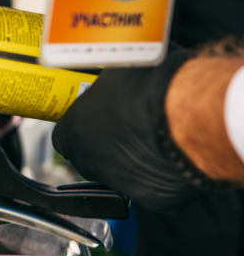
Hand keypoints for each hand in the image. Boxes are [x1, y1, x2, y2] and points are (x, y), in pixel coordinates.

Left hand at [52, 48, 202, 213]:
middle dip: (104, 144)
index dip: (79, 127)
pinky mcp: (152, 199)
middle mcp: (90, 161)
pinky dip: (159, 179)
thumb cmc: (155, 85)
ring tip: (152, 139)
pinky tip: (171, 158)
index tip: (93, 117)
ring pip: (119, 176)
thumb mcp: (122, 65)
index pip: (63, 136)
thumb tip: (113, 56)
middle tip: (126, 126)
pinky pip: (151, 191)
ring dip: (130, 161)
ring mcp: (119, 182)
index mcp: (73, 129)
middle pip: (89, 157)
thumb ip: (110, 72)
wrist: (192, 115)